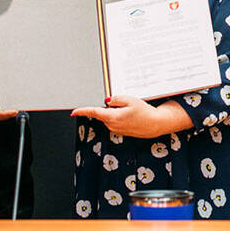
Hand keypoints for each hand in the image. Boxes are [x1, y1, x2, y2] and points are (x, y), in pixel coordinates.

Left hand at [71, 95, 191, 138]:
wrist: (156, 124)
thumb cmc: (145, 112)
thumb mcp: (130, 100)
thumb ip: (115, 99)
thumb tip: (106, 101)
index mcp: (112, 117)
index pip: (94, 112)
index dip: (82, 111)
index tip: (74, 112)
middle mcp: (112, 125)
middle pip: (103, 113)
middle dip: (109, 107)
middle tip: (125, 103)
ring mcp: (117, 129)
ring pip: (109, 117)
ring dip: (116, 112)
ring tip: (131, 110)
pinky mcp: (121, 131)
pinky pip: (116, 121)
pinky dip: (120, 116)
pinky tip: (132, 115)